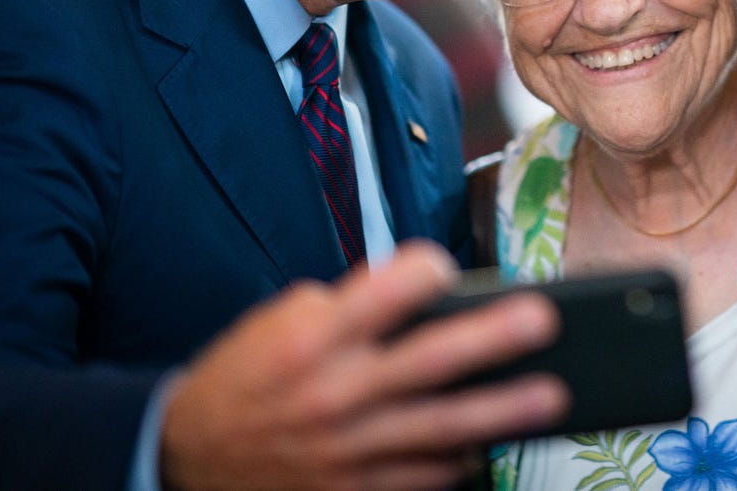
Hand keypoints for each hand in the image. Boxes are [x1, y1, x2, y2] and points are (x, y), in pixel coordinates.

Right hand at [160, 241, 566, 490]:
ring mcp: (346, 451)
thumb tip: (418, 287)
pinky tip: (488, 443)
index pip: (384, 293)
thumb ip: (349, 304)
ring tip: (551, 396)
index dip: (423, 270)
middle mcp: (334, 394)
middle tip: (543, 320)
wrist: (185, 457)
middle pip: (428, 361)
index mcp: (312, 339)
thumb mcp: (281, 320)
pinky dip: (457, 462)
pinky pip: (421, 478)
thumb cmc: (246, 376)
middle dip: (492, 340)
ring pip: (438, 430)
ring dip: (500, 412)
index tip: (446, 266)